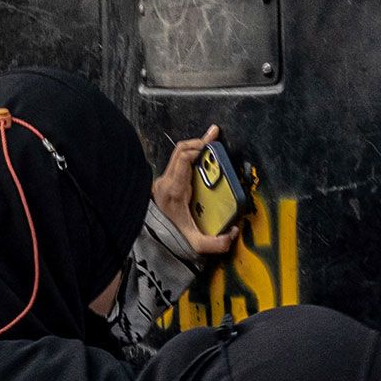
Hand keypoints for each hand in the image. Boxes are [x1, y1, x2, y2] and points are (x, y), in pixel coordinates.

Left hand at [151, 128, 239, 257]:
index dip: (199, 147)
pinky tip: (201, 160)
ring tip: (210, 145)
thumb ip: (215, 243)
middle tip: (215, 136)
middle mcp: (166, 182)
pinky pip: (176, 164)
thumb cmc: (169, 239)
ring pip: (178, 155)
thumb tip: (233, 233)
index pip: (184, 157)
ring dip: (194, 149)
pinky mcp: (162, 184)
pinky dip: (189, 158)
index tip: (214, 144)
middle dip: (199, 142)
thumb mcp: (194, 244)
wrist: (147, 242)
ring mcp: (162, 181)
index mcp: (174, 190)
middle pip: (181, 150)